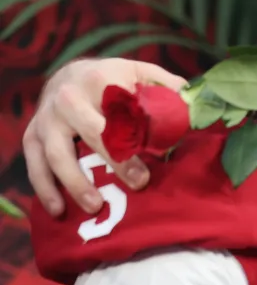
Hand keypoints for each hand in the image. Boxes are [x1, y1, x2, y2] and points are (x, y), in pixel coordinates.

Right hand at [23, 57, 187, 216]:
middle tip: (139, 184)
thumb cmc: (114, 80)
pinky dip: (45, 189)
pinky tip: (58, 210)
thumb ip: (168, 87)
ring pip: (58, 153)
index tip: (156, 157)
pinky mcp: (31, 135)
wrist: (68, 74)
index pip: (122, 111)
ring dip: (76, 182)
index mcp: (100, 79)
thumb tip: (196, 106)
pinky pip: (34, 165)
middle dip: (116, 161)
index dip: (139, 135)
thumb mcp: (141, 74)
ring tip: (96, 206)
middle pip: (92, 132)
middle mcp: (68, 97)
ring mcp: (46, 118)